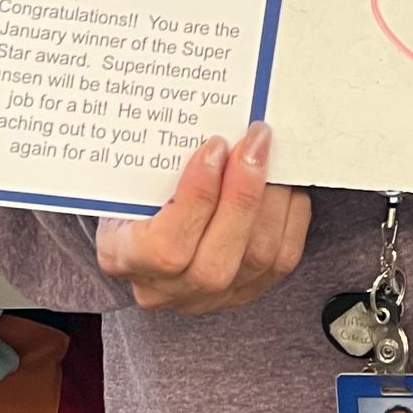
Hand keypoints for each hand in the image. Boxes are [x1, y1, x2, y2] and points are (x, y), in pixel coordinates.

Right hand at [97, 123, 310, 313]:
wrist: (142, 216)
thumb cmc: (134, 188)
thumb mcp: (128, 170)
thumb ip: (155, 157)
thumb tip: (202, 115)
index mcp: (123, 257)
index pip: (165, 249)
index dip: (197, 199)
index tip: (214, 147)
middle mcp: (163, 290)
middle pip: (215, 264)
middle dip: (243, 195)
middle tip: (254, 141)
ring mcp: (206, 297)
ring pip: (255, 260)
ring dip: (272, 199)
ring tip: (270, 154)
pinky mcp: (244, 291)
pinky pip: (281, 260)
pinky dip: (290, 216)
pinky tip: (283, 184)